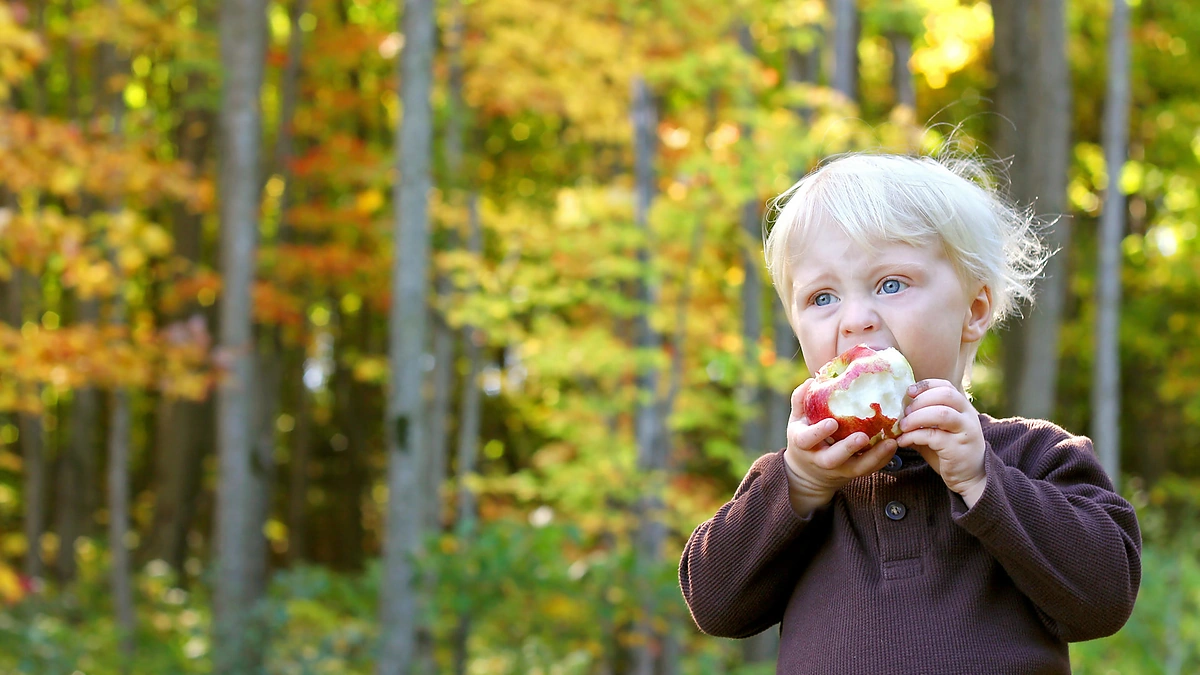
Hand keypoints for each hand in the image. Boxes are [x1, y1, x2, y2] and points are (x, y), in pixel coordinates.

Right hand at [783, 379, 898, 516]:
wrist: (808, 472)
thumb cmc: (805, 437)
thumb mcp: (797, 420)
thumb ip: (800, 400)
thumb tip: (812, 380)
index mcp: (803, 444)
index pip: (807, 440)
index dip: (819, 433)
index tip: (832, 422)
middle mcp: (819, 460)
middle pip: (832, 459)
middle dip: (848, 448)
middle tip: (863, 436)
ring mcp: (838, 469)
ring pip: (856, 468)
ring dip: (874, 457)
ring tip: (890, 442)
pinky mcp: (852, 473)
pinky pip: (869, 469)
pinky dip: (882, 459)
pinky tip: (893, 445)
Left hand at [896, 379, 986, 505]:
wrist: (971, 477)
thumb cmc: (950, 452)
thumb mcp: (937, 431)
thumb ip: (922, 420)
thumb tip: (895, 413)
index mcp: (963, 408)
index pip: (946, 386)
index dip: (926, 385)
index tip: (909, 392)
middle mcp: (968, 416)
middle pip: (945, 395)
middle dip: (920, 401)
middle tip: (905, 412)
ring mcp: (965, 432)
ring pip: (941, 413)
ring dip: (917, 417)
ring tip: (903, 426)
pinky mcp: (958, 449)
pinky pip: (933, 436)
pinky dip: (914, 436)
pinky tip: (904, 442)